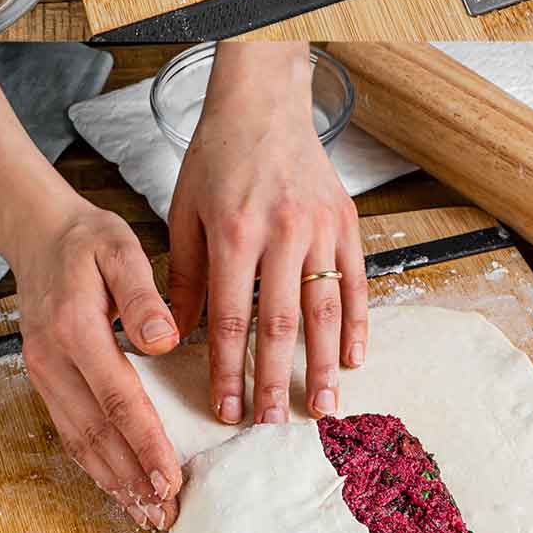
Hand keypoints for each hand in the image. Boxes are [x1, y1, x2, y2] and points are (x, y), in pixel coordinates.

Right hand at [12, 191, 184, 528]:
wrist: (37, 234)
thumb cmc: (87, 240)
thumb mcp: (119, 248)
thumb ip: (143, 294)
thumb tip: (165, 340)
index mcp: (75, 329)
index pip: (117, 399)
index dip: (145, 444)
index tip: (172, 480)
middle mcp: (51, 359)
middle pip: (95, 433)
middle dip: (132, 479)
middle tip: (167, 514)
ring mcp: (42, 373)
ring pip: (78, 440)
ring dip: (113, 482)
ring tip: (148, 515)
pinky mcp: (43, 380)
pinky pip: (69, 431)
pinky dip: (94, 465)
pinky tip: (118, 487)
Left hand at [167, 45, 367, 425]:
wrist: (262, 105)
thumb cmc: (216, 159)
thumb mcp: (184, 214)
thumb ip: (184, 277)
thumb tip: (174, 337)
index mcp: (233, 232)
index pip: (228, 317)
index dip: (227, 368)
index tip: (226, 409)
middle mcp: (280, 233)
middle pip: (279, 324)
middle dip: (275, 381)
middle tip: (273, 427)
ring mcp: (318, 229)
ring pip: (325, 310)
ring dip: (325, 366)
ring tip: (324, 410)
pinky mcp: (346, 223)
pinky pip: (357, 284)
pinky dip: (358, 326)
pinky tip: (355, 361)